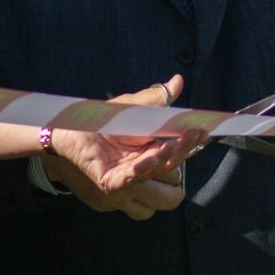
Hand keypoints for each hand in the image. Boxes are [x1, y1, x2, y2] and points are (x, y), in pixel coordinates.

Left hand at [46, 75, 203, 212]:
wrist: (72, 126)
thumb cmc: (104, 119)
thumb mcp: (134, 106)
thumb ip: (157, 98)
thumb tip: (178, 81)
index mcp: (151, 160)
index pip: (179, 162)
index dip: (191, 145)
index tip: (202, 129)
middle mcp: (142, 178)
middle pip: (174, 186)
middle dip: (179, 161)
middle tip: (181, 138)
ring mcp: (127, 186)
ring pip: (161, 194)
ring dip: (166, 167)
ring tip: (167, 146)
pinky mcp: (111, 185)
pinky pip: (134, 182)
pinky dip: (145, 169)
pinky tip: (152, 155)